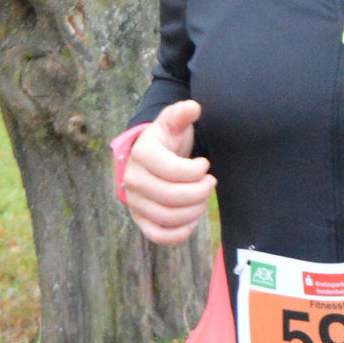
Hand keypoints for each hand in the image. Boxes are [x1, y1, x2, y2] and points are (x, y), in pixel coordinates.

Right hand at [118, 99, 214, 243]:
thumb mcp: (173, 123)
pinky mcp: (141, 220)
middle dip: (199, 192)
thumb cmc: (166, 140)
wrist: (150, 159)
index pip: (173, 171)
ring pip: (168, 217)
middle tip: (210, 183)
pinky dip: (179, 233)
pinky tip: (191, 220)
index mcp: (142, 154)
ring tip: (202, 198)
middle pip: (172, 197)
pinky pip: (158, 236)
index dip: (196, 171)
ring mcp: (135, 202)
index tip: (204, 164)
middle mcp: (133, 180)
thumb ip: (181, 114)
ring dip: (194, 210)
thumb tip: (193, 107)